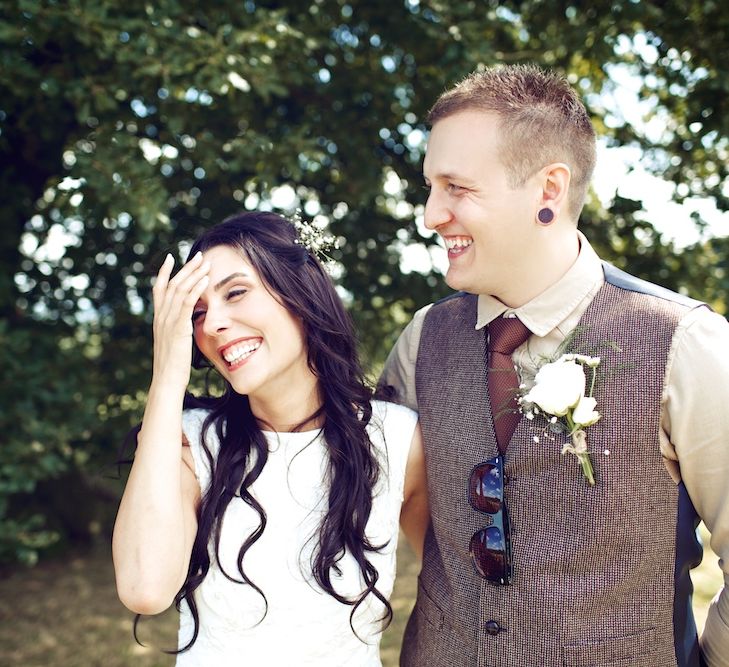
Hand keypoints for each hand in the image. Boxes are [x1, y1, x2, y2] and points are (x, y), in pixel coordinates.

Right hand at [150, 252, 209, 388]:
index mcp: (159, 319)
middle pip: (172, 284)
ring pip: (180, 290)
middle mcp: (161, 316)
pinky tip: (205, 280)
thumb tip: (186, 325)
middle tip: (199, 255)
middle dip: (186, 268)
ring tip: (205, 262)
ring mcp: (168, 321)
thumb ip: (177, 330)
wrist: (167, 381)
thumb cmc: (174, 367)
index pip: (159, 289)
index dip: (164, 272)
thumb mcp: (174, 343)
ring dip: (194, 274)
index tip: (170, 257)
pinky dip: (196, 289)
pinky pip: (187, 303)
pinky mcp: (178, 328)